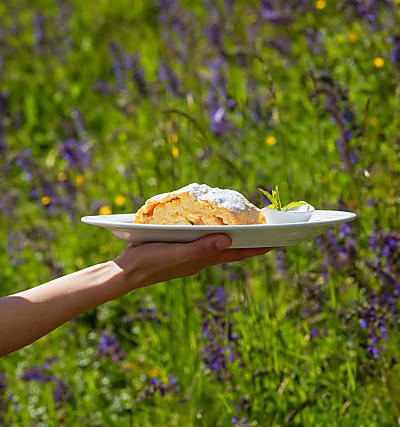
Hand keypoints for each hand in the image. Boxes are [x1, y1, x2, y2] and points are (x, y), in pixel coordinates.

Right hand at [113, 234, 273, 289]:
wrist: (126, 272)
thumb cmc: (149, 262)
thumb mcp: (175, 254)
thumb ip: (200, 248)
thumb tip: (229, 239)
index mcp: (203, 259)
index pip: (237, 253)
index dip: (257, 248)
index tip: (277, 240)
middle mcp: (201, 258)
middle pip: (232, 250)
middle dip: (250, 242)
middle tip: (266, 230)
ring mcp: (191, 255)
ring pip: (218, 245)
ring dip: (234, 237)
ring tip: (246, 227)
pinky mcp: (180, 249)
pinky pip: (203, 240)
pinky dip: (213, 233)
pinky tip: (212, 225)